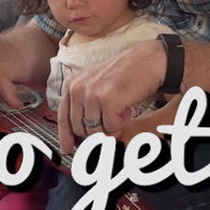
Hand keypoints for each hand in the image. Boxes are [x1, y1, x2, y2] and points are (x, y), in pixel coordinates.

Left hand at [57, 39, 166, 153]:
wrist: (147, 61)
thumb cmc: (124, 74)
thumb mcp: (95, 85)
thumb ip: (83, 106)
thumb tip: (78, 134)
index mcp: (72, 84)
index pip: (63, 117)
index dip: (66, 136)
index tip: (68, 149)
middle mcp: (77, 88)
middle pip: (80, 128)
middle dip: (97, 130)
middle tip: (112, 118)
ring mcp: (91, 94)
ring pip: (95, 131)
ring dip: (111, 126)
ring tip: (120, 109)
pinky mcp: (107, 100)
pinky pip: (111, 128)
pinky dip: (121, 123)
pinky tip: (126, 108)